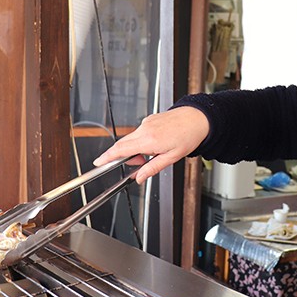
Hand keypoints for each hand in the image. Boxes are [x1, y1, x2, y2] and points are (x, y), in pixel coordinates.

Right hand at [93, 106, 209, 183]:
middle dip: (126, 157)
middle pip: (123, 145)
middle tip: (139, 164)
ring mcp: (146, 123)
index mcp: (149, 140)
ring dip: (136, 150)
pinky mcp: (149, 119)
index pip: (121, 150)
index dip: (107, 157)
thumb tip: (140, 177)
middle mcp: (145, 130)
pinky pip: (139, 133)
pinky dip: (142, 141)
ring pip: (132, 139)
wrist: (198, 118)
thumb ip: (152, 168)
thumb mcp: (171, 158)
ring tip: (155, 153)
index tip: (98, 162)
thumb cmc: (188, 136)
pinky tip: (157, 143)